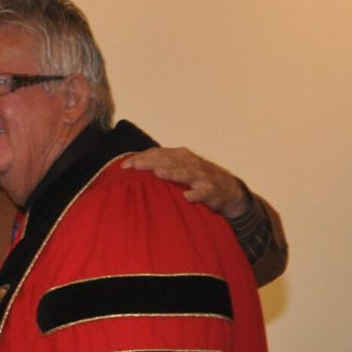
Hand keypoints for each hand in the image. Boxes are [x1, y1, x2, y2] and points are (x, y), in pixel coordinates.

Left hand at [121, 146, 250, 219]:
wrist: (228, 189)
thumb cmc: (196, 178)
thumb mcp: (179, 168)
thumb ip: (159, 166)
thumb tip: (130, 168)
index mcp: (180, 156)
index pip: (158, 154)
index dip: (141, 158)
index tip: (123, 166)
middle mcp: (190, 163)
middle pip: (168, 161)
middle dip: (151, 162)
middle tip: (134, 166)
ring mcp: (202, 176)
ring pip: (186, 173)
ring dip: (173, 173)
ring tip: (158, 174)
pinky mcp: (211, 191)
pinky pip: (203, 192)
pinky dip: (196, 194)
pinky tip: (187, 197)